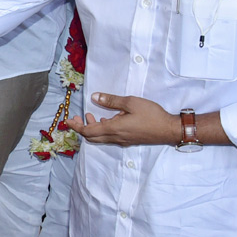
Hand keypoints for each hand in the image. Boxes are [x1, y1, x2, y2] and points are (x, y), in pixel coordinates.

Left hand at [65, 93, 179, 146]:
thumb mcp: (131, 103)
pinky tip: (107, 119)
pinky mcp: (129, 140)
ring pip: (100, 138)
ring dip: (92, 128)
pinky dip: (102, 130)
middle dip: (81, 128)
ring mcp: (123, 140)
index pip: (88, 131)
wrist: (169, 129)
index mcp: (114, 129)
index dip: (76, 127)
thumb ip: (112, 100)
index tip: (67, 121)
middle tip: (77, 118)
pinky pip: (110, 137)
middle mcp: (116, 138)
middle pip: (92, 137)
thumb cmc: (151, 115)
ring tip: (90, 115)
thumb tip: (95, 96)